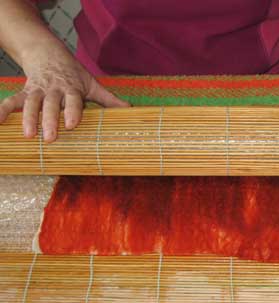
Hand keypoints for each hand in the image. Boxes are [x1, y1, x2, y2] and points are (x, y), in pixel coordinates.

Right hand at [0, 45, 129, 142]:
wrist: (47, 52)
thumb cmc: (73, 72)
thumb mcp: (91, 83)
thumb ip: (108, 99)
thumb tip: (130, 110)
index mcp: (71, 88)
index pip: (72, 100)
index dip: (72, 111)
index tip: (72, 124)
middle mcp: (53, 89)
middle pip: (50, 105)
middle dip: (49, 120)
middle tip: (49, 138)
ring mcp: (37, 90)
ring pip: (30, 103)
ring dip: (28, 118)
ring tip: (28, 135)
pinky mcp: (24, 91)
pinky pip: (12, 100)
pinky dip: (4, 110)